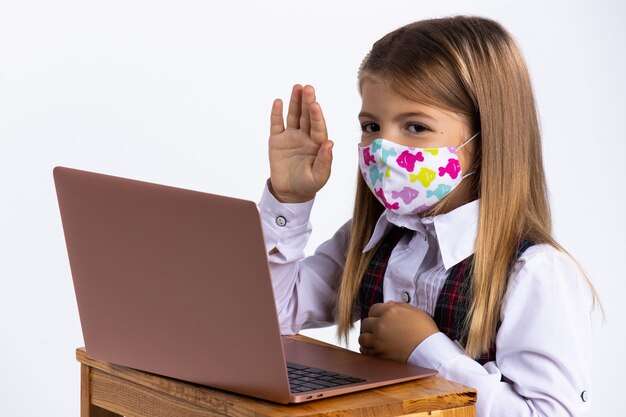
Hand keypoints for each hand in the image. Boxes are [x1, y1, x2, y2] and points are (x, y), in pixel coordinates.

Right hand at [268, 84, 332, 202]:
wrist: (290, 193)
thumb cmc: (308, 185)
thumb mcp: (319, 177)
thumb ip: (325, 161)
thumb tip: (330, 143)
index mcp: (318, 144)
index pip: (318, 127)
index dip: (317, 116)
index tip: (315, 105)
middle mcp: (306, 136)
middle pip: (307, 116)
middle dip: (307, 102)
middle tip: (308, 88)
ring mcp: (291, 137)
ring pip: (294, 116)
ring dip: (295, 102)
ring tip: (297, 87)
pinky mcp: (277, 140)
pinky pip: (277, 124)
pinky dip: (277, 113)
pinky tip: (279, 102)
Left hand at [358, 301, 438, 362]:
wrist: (431, 352)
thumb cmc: (427, 332)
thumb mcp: (416, 312)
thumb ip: (399, 306)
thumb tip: (388, 304)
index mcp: (390, 312)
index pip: (373, 309)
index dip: (376, 314)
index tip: (380, 319)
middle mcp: (381, 325)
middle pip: (365, 323)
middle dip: (371, 327)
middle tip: (378, 331)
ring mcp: (379, 341)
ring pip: (362, 338)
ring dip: (368, 339)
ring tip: (375, 341)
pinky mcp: (379, 355)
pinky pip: (366, 352)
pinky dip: (368, 351)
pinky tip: (374, 350)